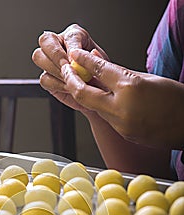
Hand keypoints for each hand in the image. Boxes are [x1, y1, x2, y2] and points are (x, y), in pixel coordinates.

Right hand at [32, 24, 107, 112]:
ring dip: (54, 70)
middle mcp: (60, 45)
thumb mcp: (104, 67)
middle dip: (56, 55)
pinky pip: (44, 78)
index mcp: (75, 36)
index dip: (72, 49)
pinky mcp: (47, 77)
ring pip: (39, 57)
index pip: (69, 36)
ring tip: (69, 79)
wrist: (96, 95)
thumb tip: (93, 53)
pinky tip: (67, 87)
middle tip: (67, 68)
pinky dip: (55, 84)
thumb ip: (99, 60)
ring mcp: (50, 61)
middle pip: (46, 40)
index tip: (76, 60)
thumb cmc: (100, 78)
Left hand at [61, 49, 183, 148]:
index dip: (83, 60)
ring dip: (86, 95)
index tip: (75, 56)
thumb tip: (98, 60)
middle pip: (83, 94)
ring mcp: (120, 124)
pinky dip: (102, 107)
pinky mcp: (122, 134)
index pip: (99, 70)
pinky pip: (107, 118)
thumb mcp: (149, 78)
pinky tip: (104, 100)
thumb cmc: (175, 100)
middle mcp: (121, 108)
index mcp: (130, 88)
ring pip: (94, 107)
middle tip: (66, 70)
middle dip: (71, 81)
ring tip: (82, 83)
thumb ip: (119, 71)